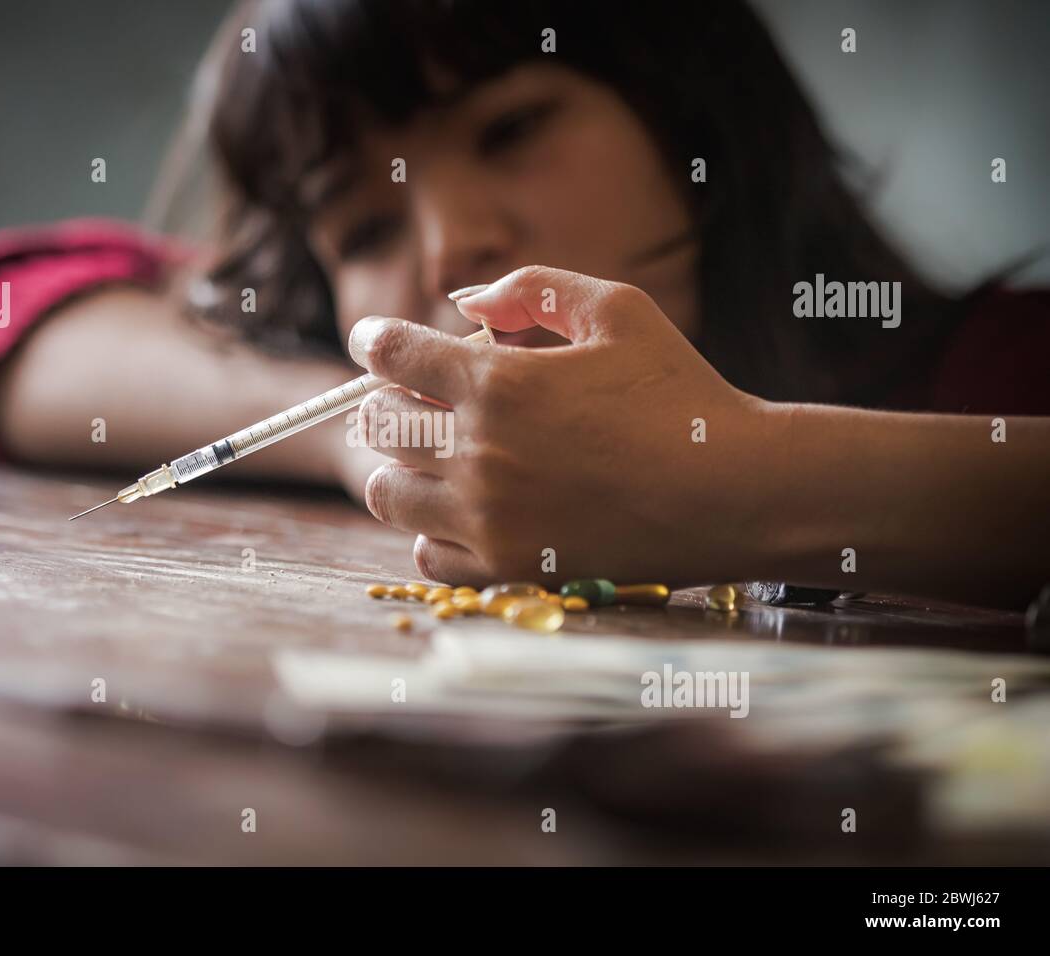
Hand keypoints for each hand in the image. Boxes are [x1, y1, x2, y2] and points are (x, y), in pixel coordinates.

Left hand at [349, 265, 779, 586]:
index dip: (374, 340)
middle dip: (386, 401)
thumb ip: (532, 290)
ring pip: (388, 494)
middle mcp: (479, 452)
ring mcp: (488, 517)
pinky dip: (428, 530)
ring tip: (431, 457)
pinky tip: (457, 511)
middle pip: (378, 424)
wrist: (735, 492)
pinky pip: (426, 554)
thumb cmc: (681, 393)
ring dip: (398, 468)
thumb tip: (465, 302)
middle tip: (412, 398)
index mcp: (498, 383)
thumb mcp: (617, 310)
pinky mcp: (506, 568)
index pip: (392, 355)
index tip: (373, 340)